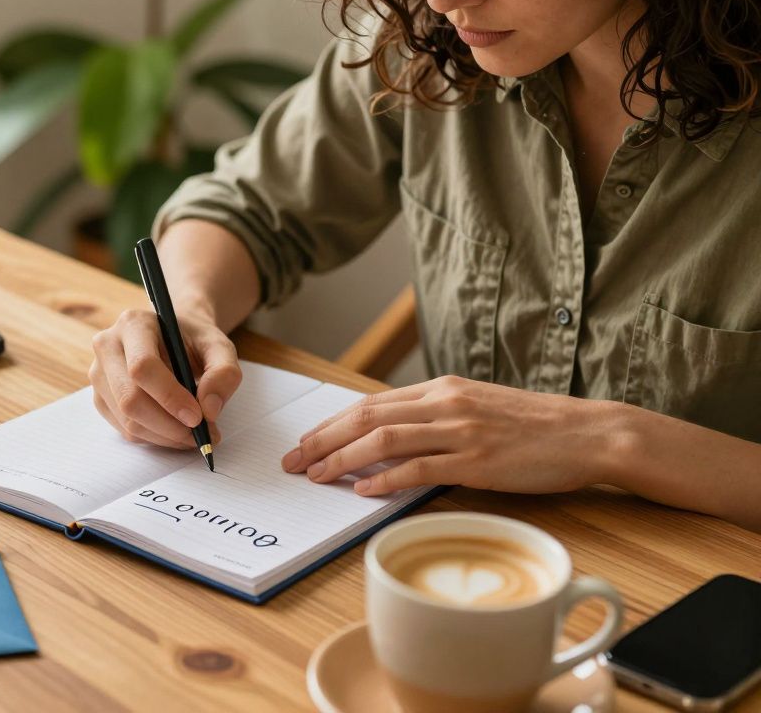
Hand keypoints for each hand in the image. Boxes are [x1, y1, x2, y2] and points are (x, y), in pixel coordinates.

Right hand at [89, 308, 240, 447]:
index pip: (142, 367)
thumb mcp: (220, 347)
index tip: (197, 417)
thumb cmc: (194, 341)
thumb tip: (208, 410)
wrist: (174, 339)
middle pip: (129, 398)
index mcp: (134, 324)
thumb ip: (224, 373)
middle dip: (169, 425)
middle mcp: (108, 346)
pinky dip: (155, 438)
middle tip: (200, 434)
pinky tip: (175, 430)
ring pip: (127, 420)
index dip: (169, 397)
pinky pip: (125, 430)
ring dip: (165, 436)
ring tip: (193, 434)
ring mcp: (99, 374)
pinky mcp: (101, 398)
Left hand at [282, 376, 622, 495]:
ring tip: (315, 475)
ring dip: (342, 459)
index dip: (331, 423)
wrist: (588, 432)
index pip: (370, 403)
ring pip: (384, 439)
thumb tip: (393, 438)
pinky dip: (386, 478)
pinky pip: (420, 468)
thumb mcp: (477, 409)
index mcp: (442, 389)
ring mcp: (461, 430)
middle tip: (291, 460)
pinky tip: (363, 490)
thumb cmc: (535, 426)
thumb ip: (436, 418)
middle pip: (366, 416)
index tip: (305, 441)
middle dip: (321, 439)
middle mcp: (445, 403)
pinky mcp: (478, 460)